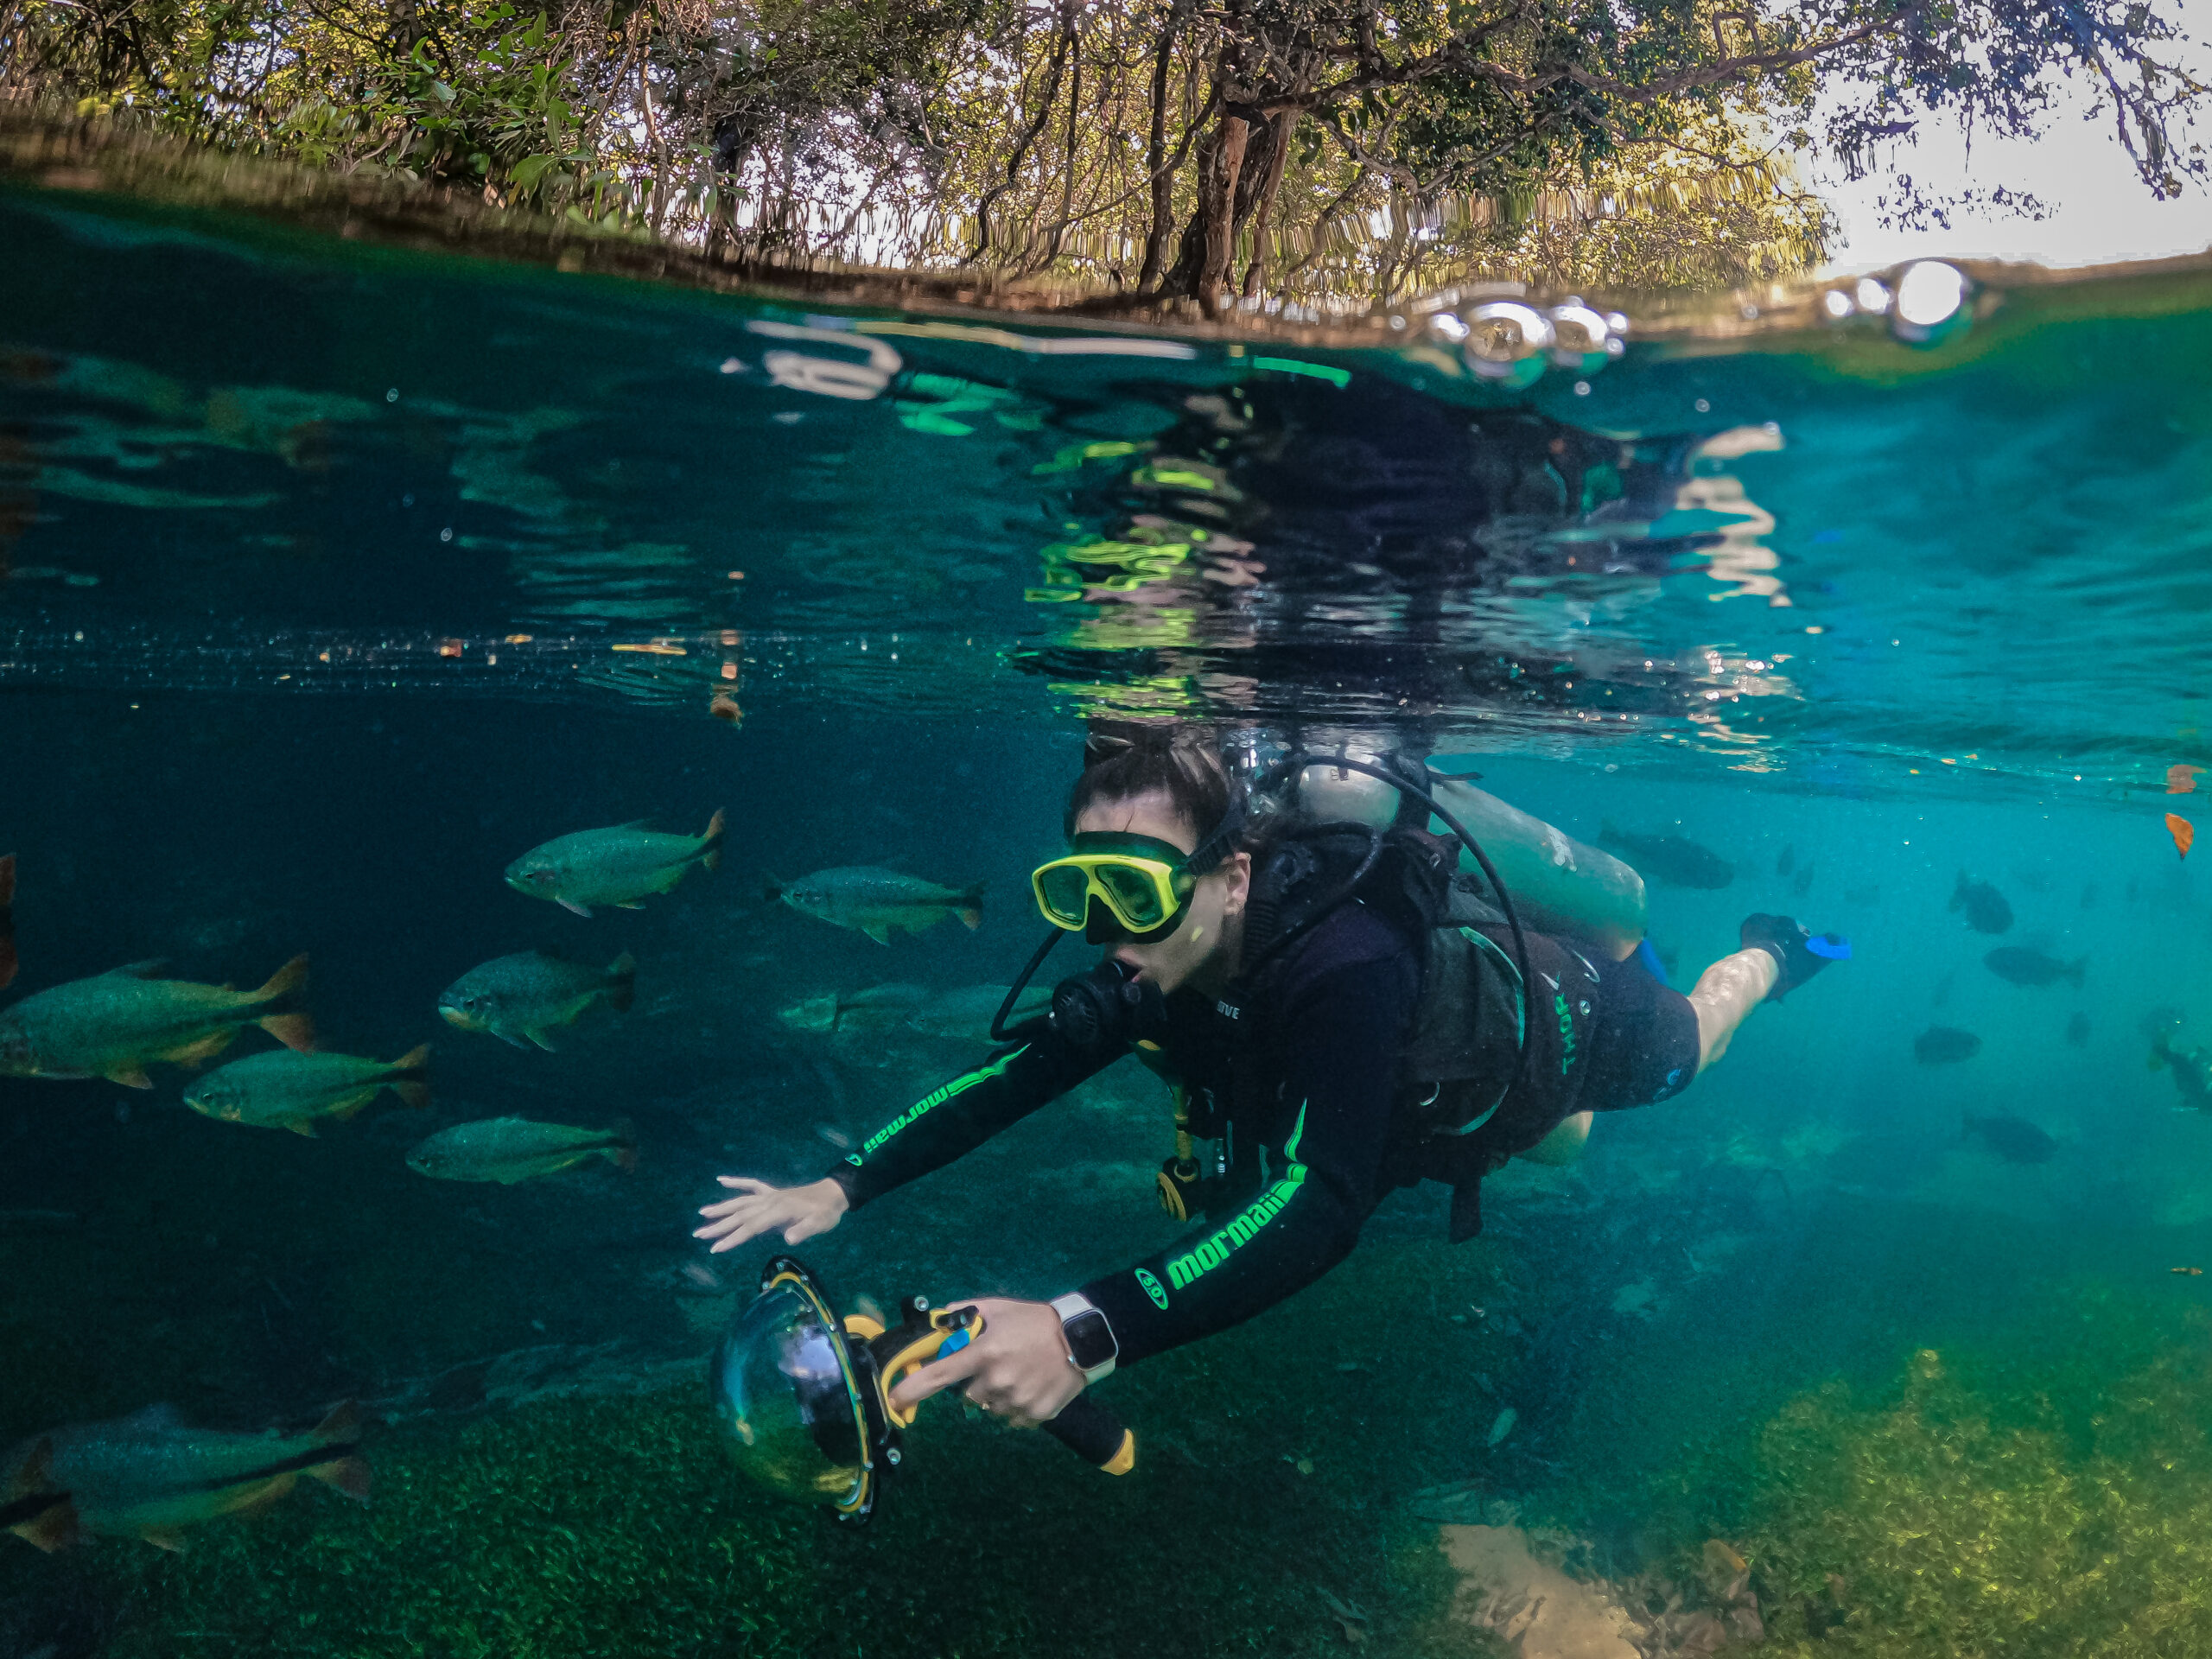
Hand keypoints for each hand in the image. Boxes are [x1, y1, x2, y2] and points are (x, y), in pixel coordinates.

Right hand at [693, 1176, 847, 1252]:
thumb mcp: (819, 1224)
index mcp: (778, 1211)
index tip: (716, 1248)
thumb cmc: (825, 1213)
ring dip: (721, 1208)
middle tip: (698, 1235)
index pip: (751, 1227)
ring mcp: (769, 1195)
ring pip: (740, 1202)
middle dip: (718, 1226)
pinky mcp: (771, 1192)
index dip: (733, 1238)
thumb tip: (789, 1239)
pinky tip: (721, 1179)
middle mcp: (769, 1201)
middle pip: (740, 1215)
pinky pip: (750, 1185)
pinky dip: (736, 1182)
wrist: (833, 1194)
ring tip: (701, 1214)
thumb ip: (803, 1231)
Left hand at [887, 1297, 1083, 1427]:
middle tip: (997, 1365)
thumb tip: (937, 1322)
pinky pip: (1012, 1419)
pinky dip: (1017, 1407)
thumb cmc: (1034, 1320)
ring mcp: (1017, 1401)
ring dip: (997, 1396)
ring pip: (990, 1409)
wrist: (1082, 1339)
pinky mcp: (1035, 1415)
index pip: (939, 1375)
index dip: (913, 1390)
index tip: (894, 1400)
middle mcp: (997, 1381)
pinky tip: (1031, 1386)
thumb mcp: (998, 1308)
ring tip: (1019, 1374)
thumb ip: (964, 1314)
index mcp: (984, 1353)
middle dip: (975, 1384)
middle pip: (966, 1397)